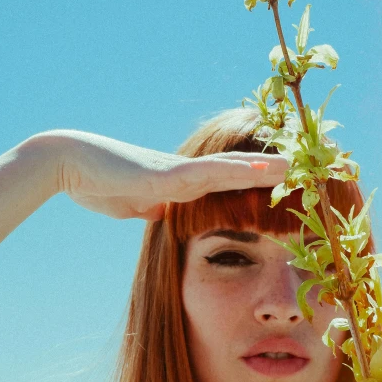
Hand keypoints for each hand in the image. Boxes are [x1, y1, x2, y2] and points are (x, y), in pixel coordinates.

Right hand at [52, 129, 287, 220]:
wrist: (70, 165)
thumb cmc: (100, 184)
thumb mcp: (136, 206)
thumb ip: (156, 209)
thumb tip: (166, 216)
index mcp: (184, 186)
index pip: (231, 187)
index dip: (260, 188)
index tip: (289, 192)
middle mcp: (189, 175)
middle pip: (241, 174)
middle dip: (276, 176)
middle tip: (311, 173)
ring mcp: (180, 173)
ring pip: (235, 169)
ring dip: (270, 169)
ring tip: (304, 166)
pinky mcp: (167, 176)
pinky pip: (211, 173)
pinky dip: (240, 172)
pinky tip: (266, 170)